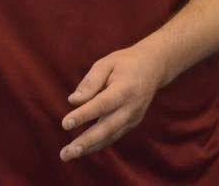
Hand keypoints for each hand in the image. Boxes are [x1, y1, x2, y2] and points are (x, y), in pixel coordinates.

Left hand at [59, 40, 167, 161]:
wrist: (153, 68)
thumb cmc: (125, 63)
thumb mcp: (106, 63)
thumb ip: (90, 82)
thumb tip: (73, 101)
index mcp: (124, 89)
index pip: (101, 105)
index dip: (83, 115)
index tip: (65, 124)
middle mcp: (131, 107)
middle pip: (107, 128)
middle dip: (86, 142)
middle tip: (67, 153)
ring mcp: (133, 118)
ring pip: (110, 137)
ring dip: (89, 148)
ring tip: (68, 155)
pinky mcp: (132, 123)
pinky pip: (113, 136)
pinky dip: (98, 145)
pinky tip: (82, 150)